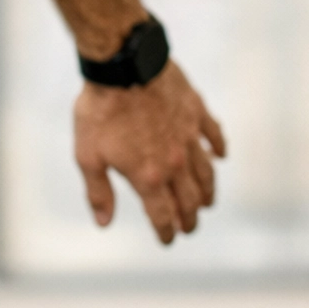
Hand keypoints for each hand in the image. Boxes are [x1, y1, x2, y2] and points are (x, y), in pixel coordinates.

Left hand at [74, 61, 226, 244]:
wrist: (124, 66)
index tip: (167, 241)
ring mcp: (188, 137)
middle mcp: (174, 162)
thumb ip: (98, 192)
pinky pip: (213, 135)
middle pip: (188, 199)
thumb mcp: (87, 156)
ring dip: (207, 191)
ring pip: (205, 172)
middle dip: (189, 219)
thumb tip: (104, 222)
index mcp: (147, 176)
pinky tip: (220, 157)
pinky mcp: (195, 112)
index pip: (162, 215)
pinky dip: (218, 149)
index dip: (165, 231)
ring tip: (207, 203)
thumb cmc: (99, 111)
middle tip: (189, 229)